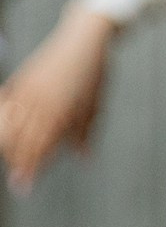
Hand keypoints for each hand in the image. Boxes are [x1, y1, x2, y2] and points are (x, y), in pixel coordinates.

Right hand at [0, 3, 114, 194]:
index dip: (30, 169)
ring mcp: (28, 91)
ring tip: (10, 159)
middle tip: (17, 179)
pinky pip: (5, 105)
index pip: (40, 148)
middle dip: (17, 162)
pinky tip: (3, 129)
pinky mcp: (21, 80)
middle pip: (21, 141)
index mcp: (61, 113)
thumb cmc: (93, 74)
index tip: (23, 186)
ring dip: (8, 145)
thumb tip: (83, 158)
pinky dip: (1, 120)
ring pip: (9, 126)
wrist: (83, 39)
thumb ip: (85, 134)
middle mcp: (41, 104)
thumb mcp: (94, 106)